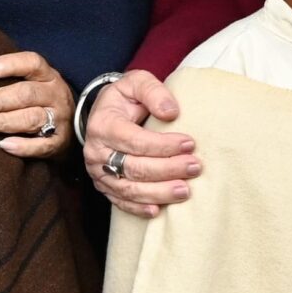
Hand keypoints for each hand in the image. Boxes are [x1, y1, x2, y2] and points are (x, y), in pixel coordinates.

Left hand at [0, 52, 74, 159]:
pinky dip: (23, 146)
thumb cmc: (41, 104)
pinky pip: (42, 145)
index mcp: (49, 77)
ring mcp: (60, 120)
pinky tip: (2, 145)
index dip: (9, 64)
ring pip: (31, 118)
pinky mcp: (60, 143)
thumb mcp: (36, 85)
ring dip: (1, 122)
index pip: (32, 63)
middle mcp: (56, 96)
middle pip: (25, 94)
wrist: (75, 130)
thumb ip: (12, 81)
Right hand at [80, 70, 197, 216]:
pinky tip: (157, 210)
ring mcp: (98, 172)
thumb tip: (172, 112)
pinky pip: (120, 202)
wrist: (106, 114)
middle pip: (134, 167)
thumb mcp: (136, 82)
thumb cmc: (125, 98)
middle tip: (195, 167)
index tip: (190, 143)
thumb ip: (153, 91)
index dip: (163, 145)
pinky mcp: (104, 186)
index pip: (135, 140)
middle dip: (167, 169)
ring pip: (128, 188)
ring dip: (158, 192)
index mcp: (103, 125)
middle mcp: (96, 152)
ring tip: (185, 191)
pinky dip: (138, 209)